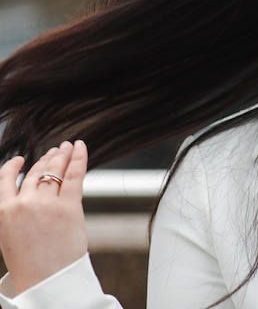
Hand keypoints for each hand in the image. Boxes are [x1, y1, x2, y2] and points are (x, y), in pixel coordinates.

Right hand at [0, 140, 88, 293]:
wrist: (45, 279)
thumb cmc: (31, 262)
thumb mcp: (11, 234)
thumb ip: (18, 212)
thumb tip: (33, 195)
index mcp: (4, 211)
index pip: (7, 178)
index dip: (15, 165)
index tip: (22, 159)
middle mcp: (23, 203)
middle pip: (36, 172)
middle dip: (47, 158)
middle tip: (56, 150)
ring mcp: (46, 203)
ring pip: (55, 170)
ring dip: (62, 156)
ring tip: (67, 147)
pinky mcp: (69, 206)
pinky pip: (75, 174)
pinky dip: (79, 158)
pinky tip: (80, 147)